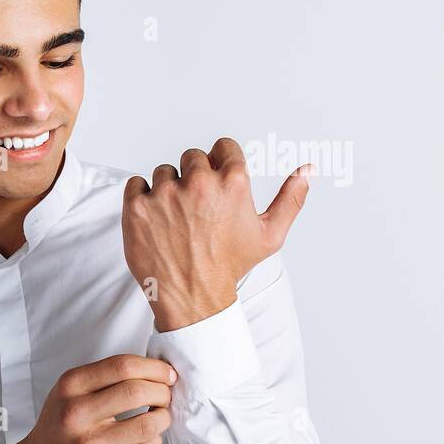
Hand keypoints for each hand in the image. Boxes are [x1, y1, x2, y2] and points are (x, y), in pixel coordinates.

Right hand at [6, 354, 176, 443]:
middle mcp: (76, 414)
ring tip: (159, 418)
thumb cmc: (58, 430)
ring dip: (163, 418)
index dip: (154, 368)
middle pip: (138, 391)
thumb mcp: (67, 395)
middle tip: (165, 396)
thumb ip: (102, 380)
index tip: (166, 374)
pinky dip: (154, 441)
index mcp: (70, 387)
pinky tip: (146, 439)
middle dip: (163, 391)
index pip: (122, 366)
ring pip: (148, 423)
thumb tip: (154, 371)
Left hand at [122, 137, 311, 331]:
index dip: (219, 163)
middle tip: (196, 207)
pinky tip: (155, 218)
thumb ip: (291, 198)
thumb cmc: (230, 267)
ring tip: (176, 218)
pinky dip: (141, 197)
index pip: (223, 146)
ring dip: (168, 188)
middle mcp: (198, 183)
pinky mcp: (137, 207)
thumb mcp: (270, 235)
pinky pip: (136, 183)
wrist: (192, 297)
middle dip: (194, 176)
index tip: (215, 182)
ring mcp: (165, 194)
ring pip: (164, 171)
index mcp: (233, 182)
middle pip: (192, 157)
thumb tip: (307, 170)